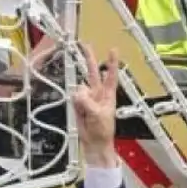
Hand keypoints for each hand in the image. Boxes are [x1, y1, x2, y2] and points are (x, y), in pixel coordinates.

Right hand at [73, 45, 119, 159]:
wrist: (94, 143)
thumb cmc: (103, 130)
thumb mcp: (98, 115)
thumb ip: (88, 103)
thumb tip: (78, 93)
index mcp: (108, 95)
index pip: (111, 75)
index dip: (112, 63)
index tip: (113, 50)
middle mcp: (98, 93)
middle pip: (93, 72)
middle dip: (89, 58)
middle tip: (85, 45)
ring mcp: (87, 97)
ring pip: (79, 89)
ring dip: (80, 99)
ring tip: (86, 113)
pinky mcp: (78, 103)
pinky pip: (73, 98)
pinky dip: (75, 105)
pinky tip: (80, 113)